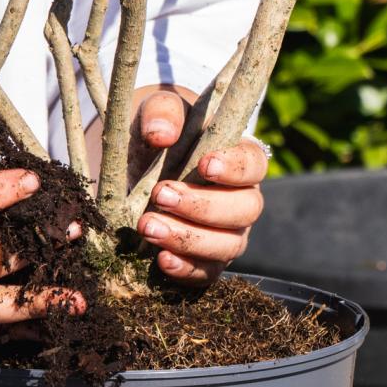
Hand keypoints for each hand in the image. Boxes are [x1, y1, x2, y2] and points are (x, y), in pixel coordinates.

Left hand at [131, 87, 267, 284]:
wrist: (132, 165)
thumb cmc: (156, 132)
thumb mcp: (156, 112)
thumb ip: (163, 113)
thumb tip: (161, 134)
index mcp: (239, 160)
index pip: (254, 165)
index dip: (235, 169)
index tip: (205, 165)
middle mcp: (240, 200)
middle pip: (245, 210)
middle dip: (202, 206)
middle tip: (160, 195)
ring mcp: (226, 234)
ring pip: (227, 246)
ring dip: (188, 239)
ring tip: (149, 227)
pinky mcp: (204, 261)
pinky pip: (205, 274)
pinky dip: (186, 270)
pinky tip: (161, 260)